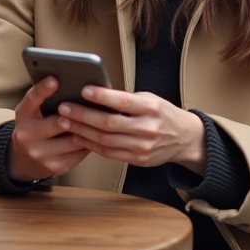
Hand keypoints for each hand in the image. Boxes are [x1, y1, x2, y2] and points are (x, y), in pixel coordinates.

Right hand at [7, 77, 89, 181]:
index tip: (55, 79)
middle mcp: (27, 136)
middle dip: (76, 114)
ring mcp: (40, 154)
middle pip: (58, 122)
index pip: (31, 100)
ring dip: (88, 129)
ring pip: (74, 139)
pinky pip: (79, 152)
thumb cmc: (35, 128)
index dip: (43, 89)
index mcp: (23, 117)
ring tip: (100, 119)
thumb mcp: (33, 113)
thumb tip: (75, 86)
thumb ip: (47, 101)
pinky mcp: (55, 167)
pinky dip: (89, 143)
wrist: (24, 160)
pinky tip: (95, 135)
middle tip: (92, 105)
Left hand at [57, 87, 206, 174]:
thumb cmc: (163, 114)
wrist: (184, 139)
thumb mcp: (151, 100)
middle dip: (83, 116)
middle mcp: (147, 128)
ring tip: (64, 122)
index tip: (84, 90)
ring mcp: (142, 147)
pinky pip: (109, 153)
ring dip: (82, 131)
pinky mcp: (137, 159)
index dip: (103, 97)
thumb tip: (96, 95)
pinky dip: (91, 145)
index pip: (124, 102)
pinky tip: (78, 136)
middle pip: (109, 123)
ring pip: (105, 140)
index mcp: (152, 108)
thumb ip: (127, 100)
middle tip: (64, 108)